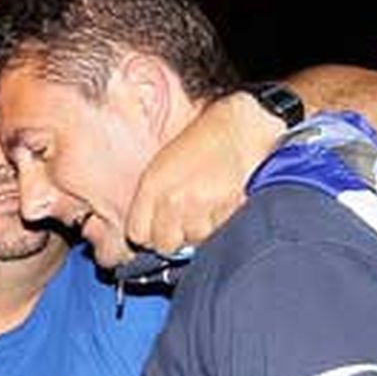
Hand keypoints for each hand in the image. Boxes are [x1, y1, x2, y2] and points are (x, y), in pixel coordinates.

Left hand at [125, 92, 276, 254]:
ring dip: (200, 231)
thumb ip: (150, 202)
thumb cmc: (201, 145)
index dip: (149, 235)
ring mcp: (200, 207)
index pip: (138, 234)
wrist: (239, 130)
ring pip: (194, 241)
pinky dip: (220, 225)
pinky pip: (218, 234)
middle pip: (165, 245)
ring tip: (207, 208)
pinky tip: (221, 206)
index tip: (159, 228)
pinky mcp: (226, 212)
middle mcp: (173, 199)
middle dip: (175, 238)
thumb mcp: (162, 165)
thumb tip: (147, 239)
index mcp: (152, 185)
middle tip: (186, 219)